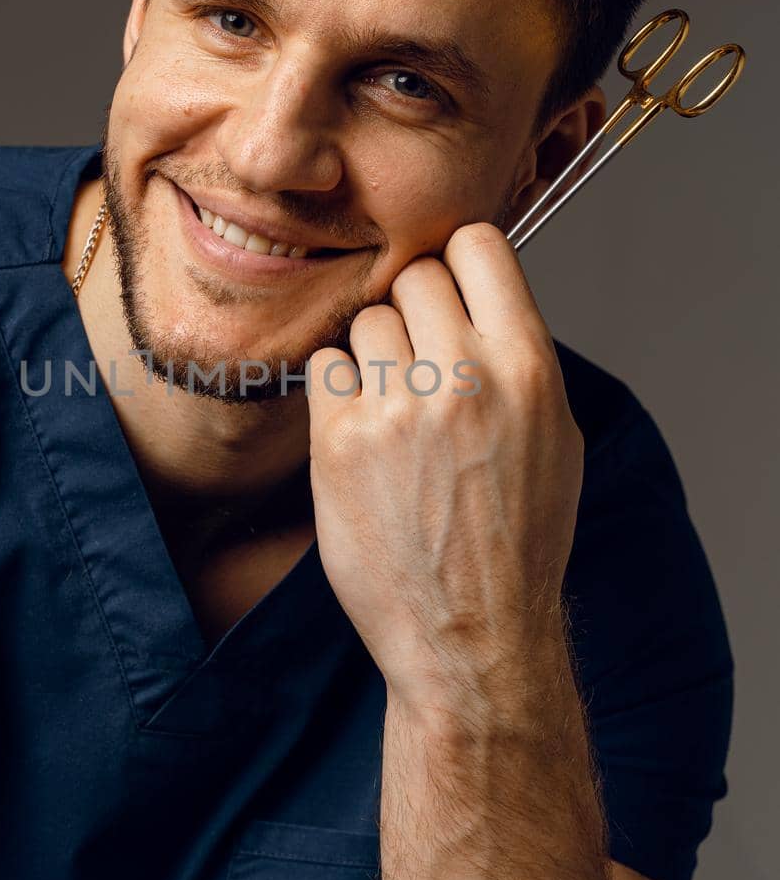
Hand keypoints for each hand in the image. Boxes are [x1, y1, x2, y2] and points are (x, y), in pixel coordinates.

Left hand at [305, 222, 583, 723]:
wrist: (470, 635)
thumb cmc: (516, 540)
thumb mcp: (553, 437)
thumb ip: (516, 357)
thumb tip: (476, 291)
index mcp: (527, 369)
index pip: (479, 244)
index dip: (459, 258)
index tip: (452, 284)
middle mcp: (463, 378)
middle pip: (414, 274)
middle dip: (414, 309)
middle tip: (420, 361)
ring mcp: (396, 409)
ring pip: (366, 320)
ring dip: (374, 353)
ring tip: (396, 411)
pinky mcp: (338, 442)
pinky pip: (326, 367)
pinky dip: (339, 392)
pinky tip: (364, 435)